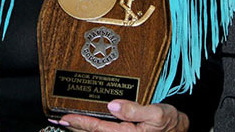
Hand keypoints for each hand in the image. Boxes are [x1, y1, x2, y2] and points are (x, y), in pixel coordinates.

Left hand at [53, 101, 188, 130]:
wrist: (179, 130)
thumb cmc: (169, 122)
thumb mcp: (157, 113)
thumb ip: (135, 110)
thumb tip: (112, 105)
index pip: (98, 129)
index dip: (80, 123)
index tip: (64, 117)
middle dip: (74, 128)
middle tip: (56, 120)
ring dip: (80, 130)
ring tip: (65, 123)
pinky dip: (91, 130)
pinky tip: (84, 125)